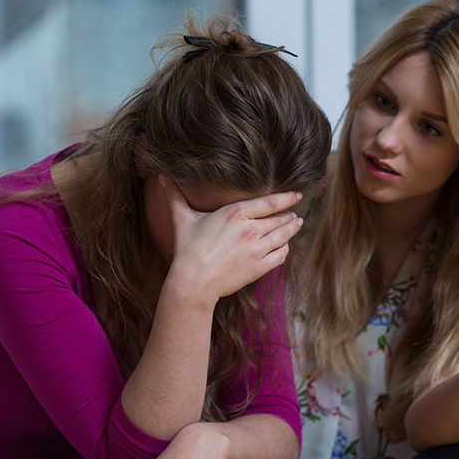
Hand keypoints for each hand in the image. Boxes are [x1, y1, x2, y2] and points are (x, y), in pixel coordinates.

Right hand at [163, 176, 302, 303]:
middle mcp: (251, 229)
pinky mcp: (259, 268)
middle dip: (290, 215)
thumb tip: (161, 176)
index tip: (297, 195)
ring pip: (284, 235)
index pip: (271, 202)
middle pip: (280, 219)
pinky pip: (281, 255)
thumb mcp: (182, 219)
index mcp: (236, 213)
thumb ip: (175, 196)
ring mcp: (257, 250)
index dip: (287, 198)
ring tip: (296, 224)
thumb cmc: (187, 249)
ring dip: (292, 229)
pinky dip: (285, 248)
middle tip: (295, 213)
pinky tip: (285, 245)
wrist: (193, 282)